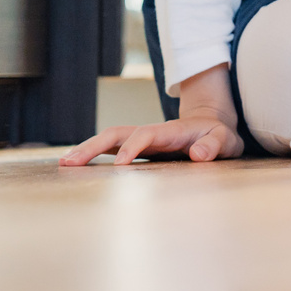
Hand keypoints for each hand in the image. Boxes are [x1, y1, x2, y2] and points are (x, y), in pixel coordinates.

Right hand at [61, 63, 243, 165]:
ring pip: (110, 139)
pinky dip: (94, 155)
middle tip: (69, 162)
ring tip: (64, 164)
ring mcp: (143, 140)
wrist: (214, 124)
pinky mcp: (139, 148)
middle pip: (117, 133)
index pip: (147, 134)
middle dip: (94, 146)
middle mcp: (152, 133)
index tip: (120, 165)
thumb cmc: (219, 135)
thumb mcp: (226, 140)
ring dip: (87, 149)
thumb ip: (215, 146)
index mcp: (172, 131)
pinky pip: (112, 148)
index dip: (133, 147)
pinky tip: (77, 166)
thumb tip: (199, 154)